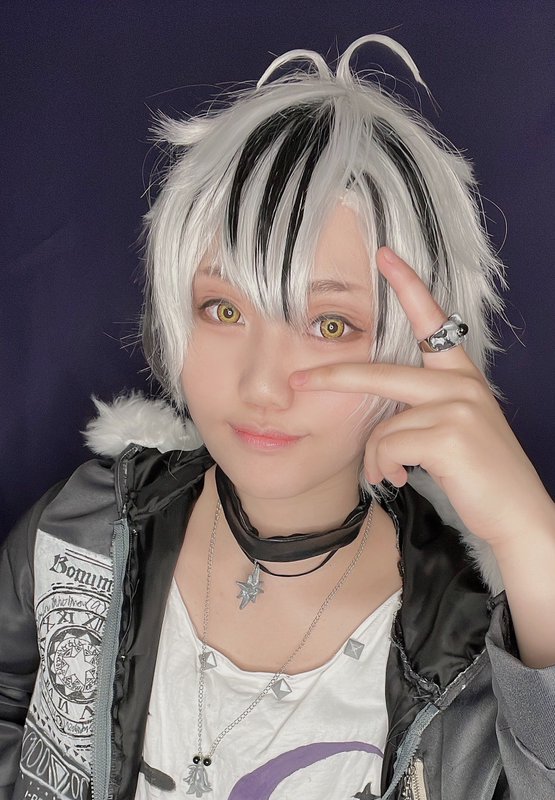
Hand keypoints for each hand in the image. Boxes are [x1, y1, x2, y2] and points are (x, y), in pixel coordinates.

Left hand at [290, 246, 552, 555]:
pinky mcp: (449, 436)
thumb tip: (381, 423)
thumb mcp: (455, 431)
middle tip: (299, 380)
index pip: (434, 322)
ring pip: (382, 426)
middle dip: (334, 378)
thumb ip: (424, 412)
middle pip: (381, 373)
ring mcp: (457, 408)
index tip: (386, 256)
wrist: (516, 513)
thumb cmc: (482, 477)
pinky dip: (386, 469)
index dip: (409, 286)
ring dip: (377, 458)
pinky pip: (389, 447)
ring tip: (391, 474)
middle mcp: (462, 384)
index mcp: (463, 377)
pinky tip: (402, 479)